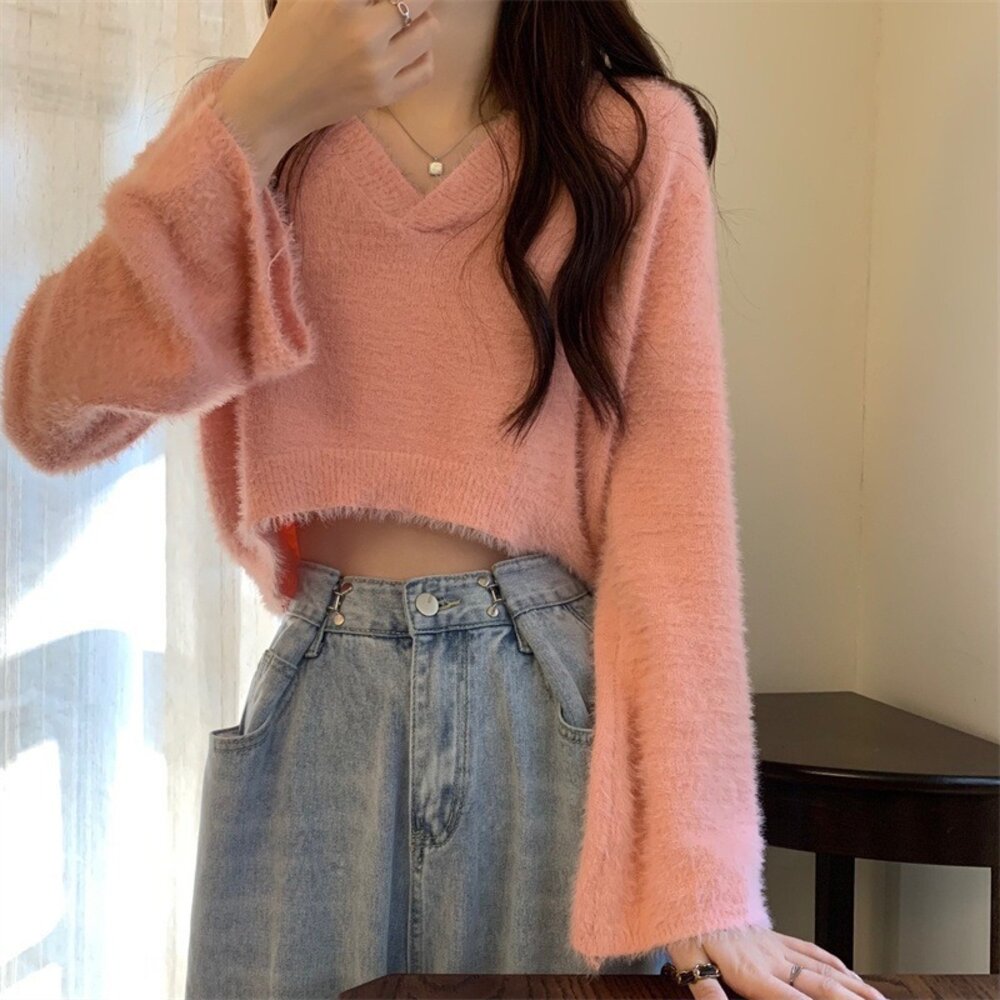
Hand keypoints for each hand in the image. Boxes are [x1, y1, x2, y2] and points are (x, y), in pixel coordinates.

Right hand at [216, 0, 440, 179]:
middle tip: (407, 0)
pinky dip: (424, 54)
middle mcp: (362, 32)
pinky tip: (410, 48)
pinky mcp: (384, 95)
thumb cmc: (284, 42)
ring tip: (410, 19)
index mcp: (337, 1)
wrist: (274, 102)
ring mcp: (377, 67)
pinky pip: (426, 69)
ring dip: (424, 18)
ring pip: (430, 30)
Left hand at [664, 925, 888, 999]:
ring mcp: (777, 947)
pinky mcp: (776, 937)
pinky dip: (833, 963)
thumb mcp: (689, 965)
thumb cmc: (688, 932)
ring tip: (878, 999)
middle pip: (820, 986)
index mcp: (752, 974)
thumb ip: (708, 991)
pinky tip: (849, 973)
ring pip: (822, 968)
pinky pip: (810, 949)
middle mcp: (772, 961)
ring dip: (853, 986)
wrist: (692, 891)